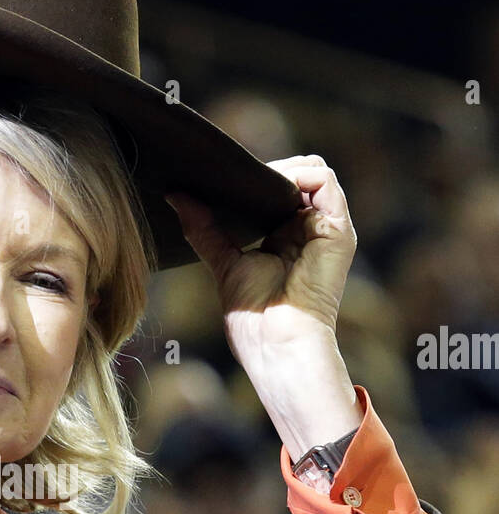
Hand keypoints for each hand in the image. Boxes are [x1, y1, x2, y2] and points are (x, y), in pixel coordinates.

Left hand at [165, 156, 356, 370]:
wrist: (276, 344)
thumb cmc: (254, 318)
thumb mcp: (225, 263)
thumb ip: (205, 229)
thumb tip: (176, 196)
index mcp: (286, 237)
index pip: (277, 189)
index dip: (253, 178)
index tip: (220, 178)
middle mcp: (309, 229)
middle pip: (295, 175)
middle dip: (265, 169)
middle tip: (230, 178)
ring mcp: (325, 228)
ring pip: (311, 171)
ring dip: (280, 169)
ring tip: (250, 184)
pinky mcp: (337, 229)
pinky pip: (324, 181)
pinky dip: (296, 175)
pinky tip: (269, 189)